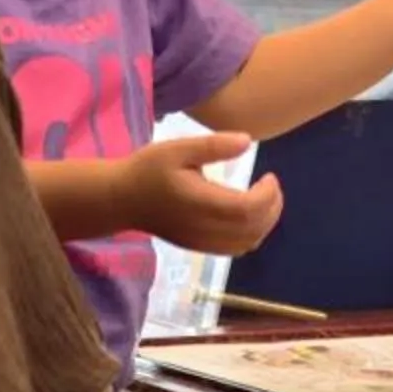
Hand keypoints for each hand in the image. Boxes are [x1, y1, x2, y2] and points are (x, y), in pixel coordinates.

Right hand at [117, 133, 283, 255]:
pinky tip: (247, 215)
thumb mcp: (177, 148)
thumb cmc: (148, 169)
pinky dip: (251, 235)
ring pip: (246, 243)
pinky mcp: (198, 247)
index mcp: (199, 202)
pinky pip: (234, 249)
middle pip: (252, 229)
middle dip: (272, 208)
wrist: (120, 199)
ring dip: (264, 223)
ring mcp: (201, 242)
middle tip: (271, 185)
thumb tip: (247, 141)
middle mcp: (203, 227)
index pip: (247, 209)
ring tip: (263, 198)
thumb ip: (213, 146)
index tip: (269, 176)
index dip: (268, 196)